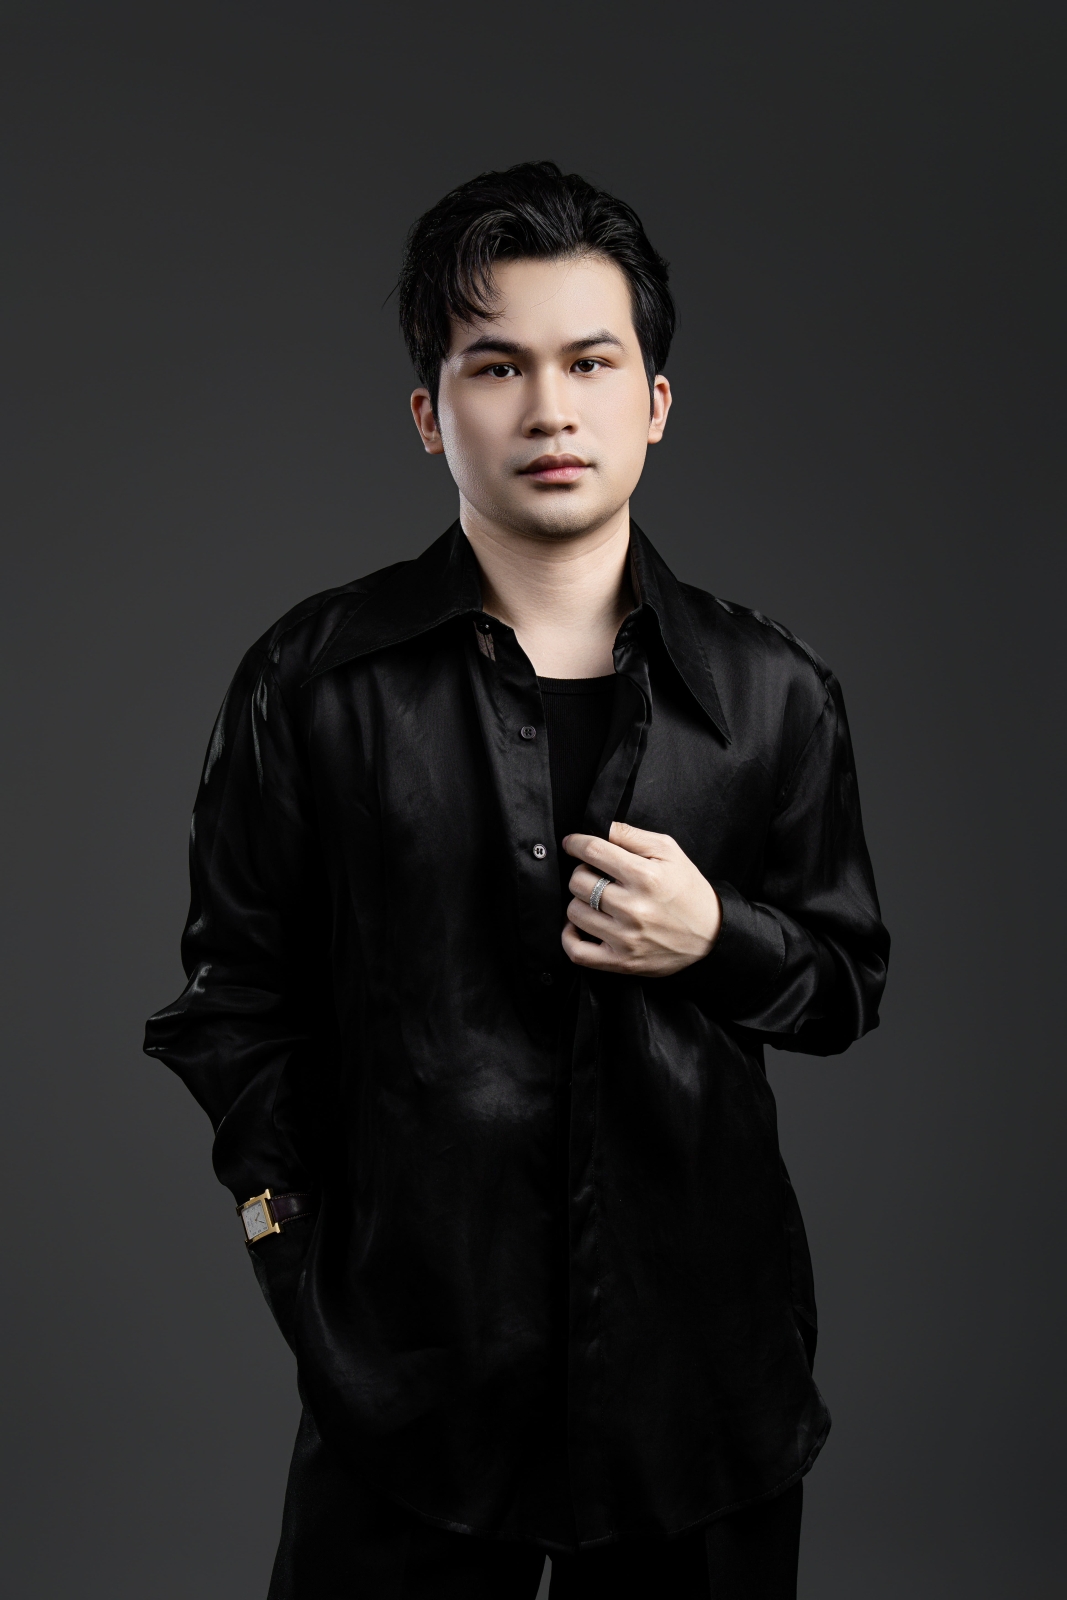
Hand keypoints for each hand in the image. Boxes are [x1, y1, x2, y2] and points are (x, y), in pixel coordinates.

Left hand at [561, 821, 721, 975]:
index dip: (576, 843)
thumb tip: (599, 827)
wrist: (710, 934)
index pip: (593, 851)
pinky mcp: (622, 962)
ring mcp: (626, 938)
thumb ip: (631, 835)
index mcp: (645, 877)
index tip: (573, 844)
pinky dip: (569, 937)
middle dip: (582, 872)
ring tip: (594, 900)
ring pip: (574, 912)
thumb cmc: (687, 889)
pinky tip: (579, 926)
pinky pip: (577, 952)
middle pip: (578, 882)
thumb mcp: (668, 851)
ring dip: (578, 902)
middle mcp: (634, 908)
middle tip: (595, 874)